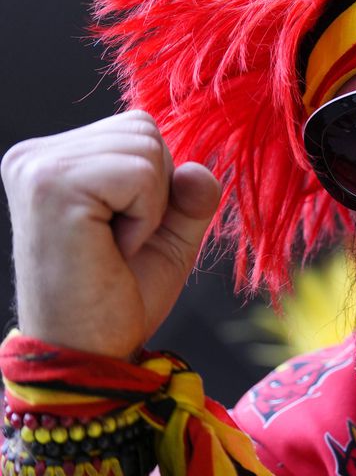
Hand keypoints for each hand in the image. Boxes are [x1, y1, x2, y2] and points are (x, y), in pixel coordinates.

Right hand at [2, 111, 219, 359]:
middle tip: (116, 243)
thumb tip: (196, 169)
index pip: (139, 128)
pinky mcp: (52, 185)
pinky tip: (111, 249)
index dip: (154, 184)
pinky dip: (145, 216)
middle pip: (144, 129)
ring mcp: (37, 166)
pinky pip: (143, 173)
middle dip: (154, 192)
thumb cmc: (120, 296)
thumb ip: (190, 192)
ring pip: (148, 147)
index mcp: (51, 158)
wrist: (89, 352)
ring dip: (149, 207)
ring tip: (111, 246)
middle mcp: (33, 155)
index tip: (119, 232)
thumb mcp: (169, 232)